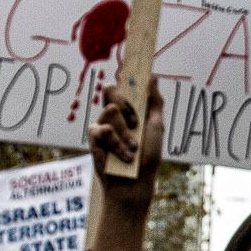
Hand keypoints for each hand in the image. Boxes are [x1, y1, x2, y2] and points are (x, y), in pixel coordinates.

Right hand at [88, 84, 164, 209]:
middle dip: (126, 104)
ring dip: (125, 133)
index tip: (131, 68)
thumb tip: (153, 76)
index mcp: (130, 109)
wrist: (136, 183)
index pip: (124, 86)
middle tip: (136, 122)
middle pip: (111, 90)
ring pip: (110, 111)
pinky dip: (116, 143)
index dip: (126, 78)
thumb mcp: (156, 126)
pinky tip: (123, 155)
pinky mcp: (94, 138)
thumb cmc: (149, 157)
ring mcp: (103, 124)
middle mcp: (115, 114)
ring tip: (133, 149)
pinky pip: (101, 128)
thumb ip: (155, 101)